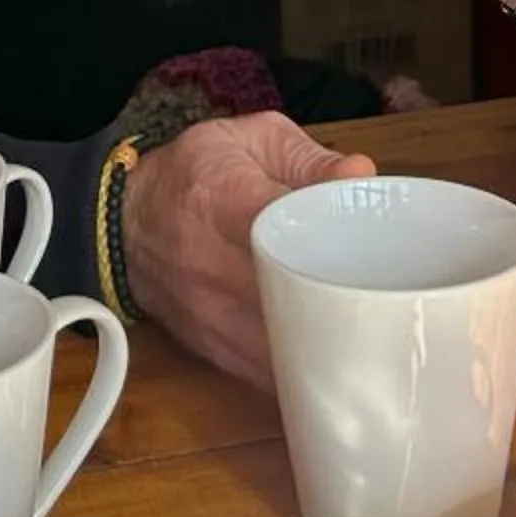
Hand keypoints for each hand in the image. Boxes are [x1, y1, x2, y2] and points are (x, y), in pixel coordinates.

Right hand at [120, 113, 374, 389]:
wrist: (122, 228)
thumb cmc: (192, 177)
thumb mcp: (246, 140)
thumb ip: (306, 156)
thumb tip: (361, 175)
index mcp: (220, 198)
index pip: (280, 222)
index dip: (335, 231)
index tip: (382, 234)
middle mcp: (212, 263)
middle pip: (294, 294)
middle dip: (350, 296)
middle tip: (393, 288)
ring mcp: (213, 317)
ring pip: (287, 348)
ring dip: (335, 342)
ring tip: (377, 326)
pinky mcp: (216, 354)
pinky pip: (273, 376)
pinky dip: (309, 370)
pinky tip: (342, 357)